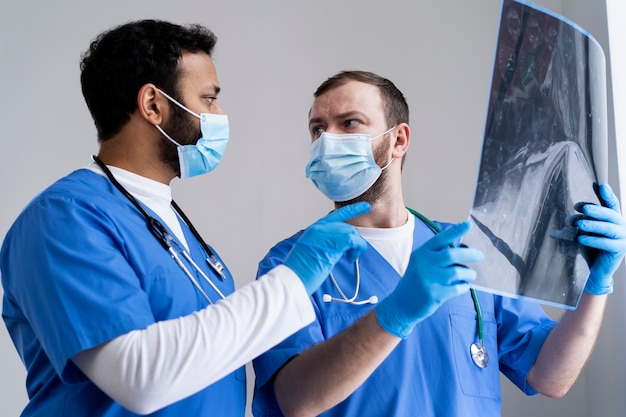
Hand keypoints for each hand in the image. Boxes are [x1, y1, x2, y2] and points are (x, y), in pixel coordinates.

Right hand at [284, 202, 369, 293]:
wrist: (294, 276)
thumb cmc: (300, 269)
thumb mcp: (309, 250)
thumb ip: (322, 243)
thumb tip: (337, 247)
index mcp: (314, 229)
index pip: (336, 215)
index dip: (352, 210)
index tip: (365, 206)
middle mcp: (320, 228)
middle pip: (346, 227)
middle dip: (353, 240)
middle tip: (351, 255)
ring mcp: (328, 233)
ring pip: (352, 233)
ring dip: (356, 246)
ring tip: (350, 258)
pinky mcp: (336, 242)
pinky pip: (355, 241)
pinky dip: (358, 249)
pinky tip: (351, 258)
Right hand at [375, 221, 483, 337]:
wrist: (401, 304)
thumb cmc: (416, 282)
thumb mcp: (420, 263)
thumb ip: (437, 255)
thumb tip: (460, 246)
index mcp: (421, 253)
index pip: (440, 239)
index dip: (455, 231)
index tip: (468, 224)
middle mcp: (424, 264)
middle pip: (452, 254)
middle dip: (470, 254)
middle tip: (480, 255)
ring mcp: (428, 280)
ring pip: (457, 272)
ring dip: (469, 273)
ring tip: (471, 274)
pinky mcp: (434, 295)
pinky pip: (457, 288)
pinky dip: (464, 286)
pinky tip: (463, 286)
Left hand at [577, 183, 625, 294]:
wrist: (596, 270)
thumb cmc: (589, 248)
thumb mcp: (580, 235)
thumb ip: (571, 231)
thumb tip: (551, 233)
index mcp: (612, 219)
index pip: (610, 204)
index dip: (606, 194)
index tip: (598, 184)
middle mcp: (620, 226)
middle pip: (610, 214)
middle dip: (595, 209)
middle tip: (580, 207)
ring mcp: (622, 238)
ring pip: (609, 228)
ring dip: (593, 224)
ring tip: (578, 223)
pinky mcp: (619, 250)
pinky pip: (607, 243)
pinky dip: (593, 240)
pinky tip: (581, 238)